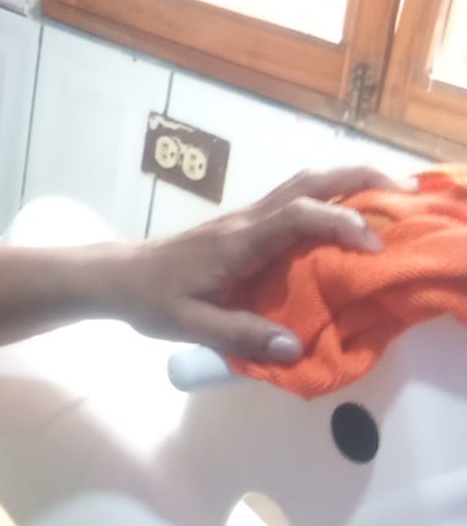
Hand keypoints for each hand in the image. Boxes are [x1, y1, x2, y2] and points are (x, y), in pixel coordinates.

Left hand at [106, 166, 416, 363]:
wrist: (118, 275)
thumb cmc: (151, 299)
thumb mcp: (190, 324)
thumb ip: (240, 335)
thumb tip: (293, 348)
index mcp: (238, 242)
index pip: (298, 217)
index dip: (340, 224)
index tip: (374, 246)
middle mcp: (247, 220)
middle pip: (308, 182)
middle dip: (360, 178)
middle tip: (407, 188)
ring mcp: (247, 218)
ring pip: (303, 184)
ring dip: (349, 181)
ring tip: (392, 192)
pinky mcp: (247, 225)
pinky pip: (295, 200)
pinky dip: (330, 197)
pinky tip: (350, 213)